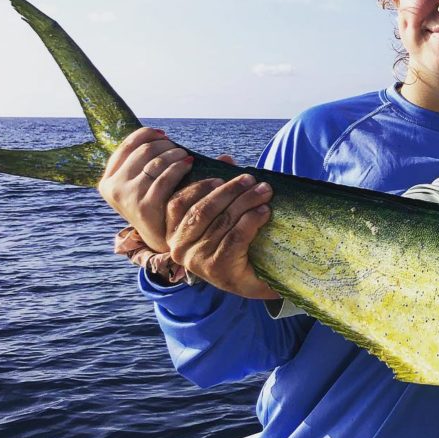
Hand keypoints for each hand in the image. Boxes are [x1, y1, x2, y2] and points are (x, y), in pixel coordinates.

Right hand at [98, 127, 193, 250]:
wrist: (160, 236)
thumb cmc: (153, 202)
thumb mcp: (140, 183)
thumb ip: (143, 160)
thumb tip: (162, 132)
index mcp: (108, 179)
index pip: (126, 146)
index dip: (146, 135)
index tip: (163, 135)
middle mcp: (113, 187)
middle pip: (143, 151)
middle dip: (165, 145)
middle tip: (178, 148)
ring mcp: (128, 197)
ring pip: (156, 162)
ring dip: (175, 154)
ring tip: (186, 156)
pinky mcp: (145, 206)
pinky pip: (166, 177)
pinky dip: (180, 166)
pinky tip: (190, 164)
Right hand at [165, 171, 277, 299]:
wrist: (257, 280)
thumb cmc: (237, 243)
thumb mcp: (224, 214)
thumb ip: (219, 188)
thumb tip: (225, 157)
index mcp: (174, 232)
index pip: (178, 203)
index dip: (199, 186)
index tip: (221, 177)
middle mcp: (179, 248)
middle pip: (203, 210)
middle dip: (230, 191)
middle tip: (252, 180)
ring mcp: (197, 261)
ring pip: (222, 222)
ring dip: (246, 202)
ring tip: (264, 191)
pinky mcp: (217, 269)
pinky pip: (235, 237)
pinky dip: (251, 221)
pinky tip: (264, 212)